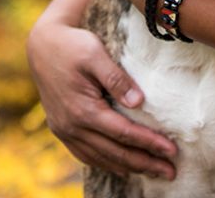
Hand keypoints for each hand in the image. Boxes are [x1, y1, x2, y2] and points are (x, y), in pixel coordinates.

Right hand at [27, 15, 177, 177]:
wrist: (43, 44)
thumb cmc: (72, 45)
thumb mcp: (96, 54)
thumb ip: (116, 79)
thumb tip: (139, 102)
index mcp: (82, 110)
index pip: (123, 133)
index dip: (149, 143)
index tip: (171, 151)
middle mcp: (71, 126)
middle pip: (114, 153)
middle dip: (144, 163)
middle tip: (170, 172)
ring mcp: (64, 130)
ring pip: (100, 158)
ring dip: (128, 167)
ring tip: (151, 171)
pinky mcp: (61, 128)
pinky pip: (85, 154)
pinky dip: (105, 163)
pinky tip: (120, 166)